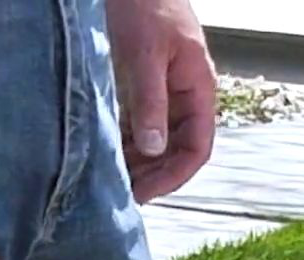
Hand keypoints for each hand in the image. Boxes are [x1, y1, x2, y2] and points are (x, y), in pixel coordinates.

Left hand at [107, 0, 216, 203]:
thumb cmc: (145, 5)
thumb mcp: (146, 55)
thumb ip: (150, 102)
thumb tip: (152, 148)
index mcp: (198, 89)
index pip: (197, 148)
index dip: (174, 176)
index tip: (145, 194)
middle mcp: (184, 96)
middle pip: (176, 150)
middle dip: (153, 175)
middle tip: (123, 196)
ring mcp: (163, 92)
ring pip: (156, 141)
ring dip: (138, 163)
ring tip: (112, 182)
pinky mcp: (141, 87)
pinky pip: (137, 125)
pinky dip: (124, 143)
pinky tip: (105, 156)